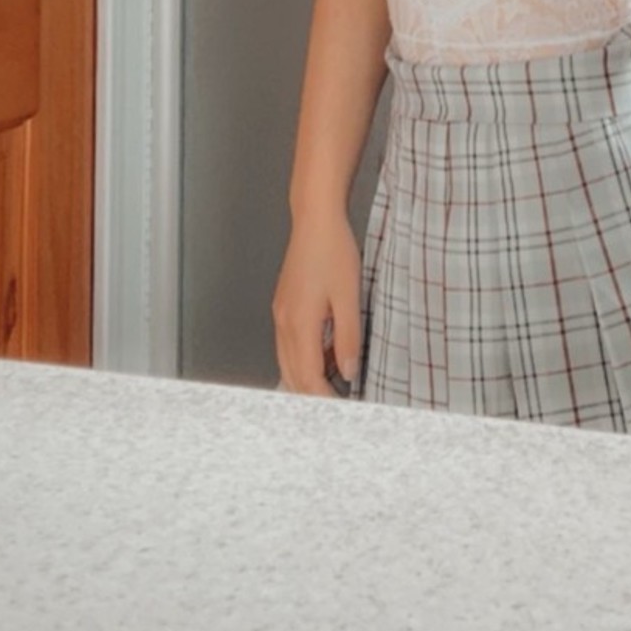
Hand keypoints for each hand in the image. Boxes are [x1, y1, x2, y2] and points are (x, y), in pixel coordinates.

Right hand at [273, 210, 362, 398]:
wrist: (315, 219)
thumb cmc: (332, 250)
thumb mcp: (349, 296)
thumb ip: (347, 338)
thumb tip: (347, 371)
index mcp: (299, 324)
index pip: (308, 378)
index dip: (324, 401)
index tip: (342, 411)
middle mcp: (284, 322)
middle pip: (293, 376)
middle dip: (313, 397)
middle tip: (337, 407)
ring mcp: (281, 314)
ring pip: (289, 362)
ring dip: (309, 378)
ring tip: (336, 386)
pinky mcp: (285, 306)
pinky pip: (291, 345)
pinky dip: (306, 359)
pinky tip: (328, 356)